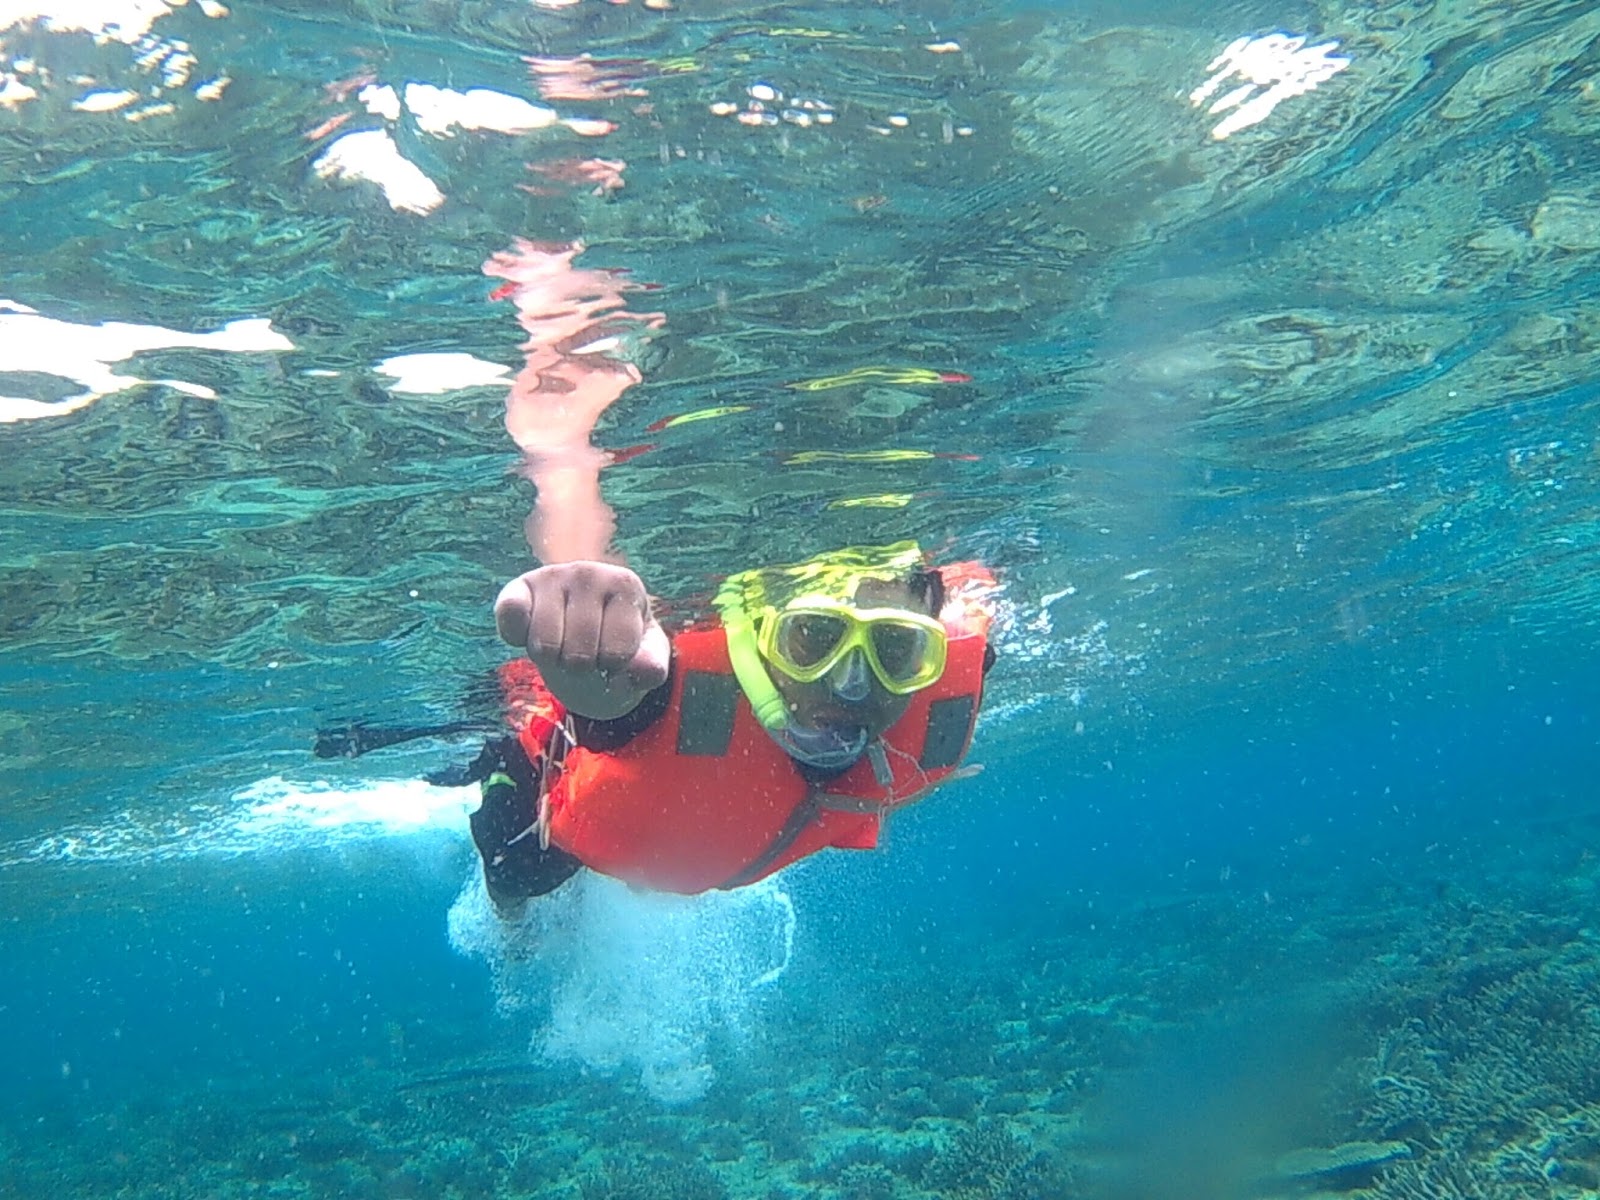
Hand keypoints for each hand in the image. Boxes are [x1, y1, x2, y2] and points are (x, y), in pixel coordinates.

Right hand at [494, 562, 669, 715]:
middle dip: (581, 668)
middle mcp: (589, 572)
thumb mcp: (643, 658)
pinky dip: (514, 637)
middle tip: (585, 652)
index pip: (617, 654)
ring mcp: (551, 576)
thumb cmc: (619, 643)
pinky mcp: (518, 588)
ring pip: (545, 647)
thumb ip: (652, 668)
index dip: (613, 669)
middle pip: (579, 655)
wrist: (584, 628)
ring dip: (552, 660)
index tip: (615, 654)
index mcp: (626, 585)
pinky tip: (527, 635)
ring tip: (563, 645)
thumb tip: (645, 671)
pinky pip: (509, 615)